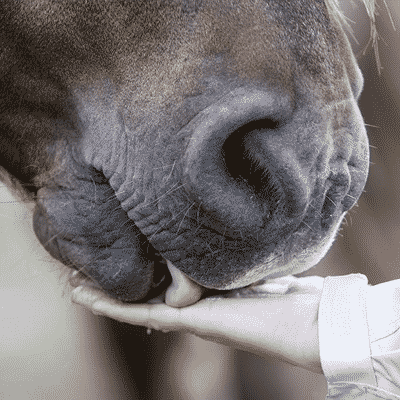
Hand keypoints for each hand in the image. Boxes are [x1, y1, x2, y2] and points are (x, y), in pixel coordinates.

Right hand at [70, 266, 323, 373]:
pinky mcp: (189, 321)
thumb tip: (243, 225)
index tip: (124, 257)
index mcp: (205, 294)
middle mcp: (191, 307)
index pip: (164, 285)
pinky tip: (88, 297)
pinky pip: (142, 313)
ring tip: (78, 286)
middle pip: (145, 296)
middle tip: (87, 273)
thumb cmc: (288, 293)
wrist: (305, 322)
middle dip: (118, 284)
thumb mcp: (256, 262)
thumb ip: (243, 250)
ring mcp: (187, 316)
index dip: (142, 274)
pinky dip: (114, 306)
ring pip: (135, 306)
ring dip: (106, 296)